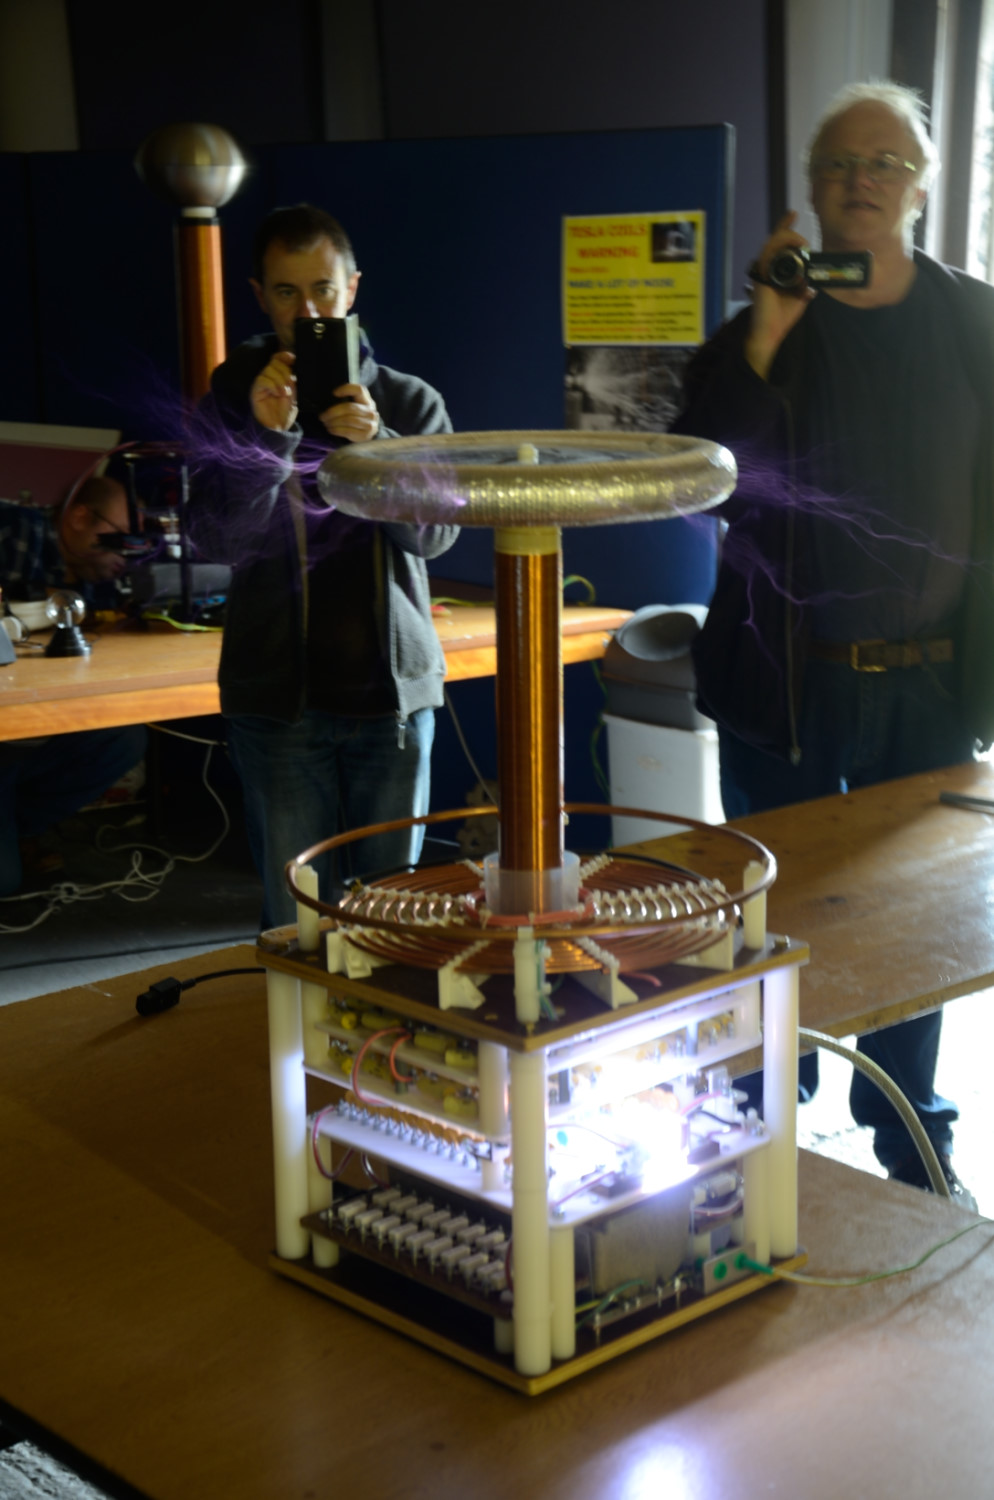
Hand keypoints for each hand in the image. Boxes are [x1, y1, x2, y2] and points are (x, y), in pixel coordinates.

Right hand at [250, 350, 297, 430]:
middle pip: (274, 363)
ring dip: (280, 380)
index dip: (284, 356)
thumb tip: (293, 362)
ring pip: (269, 370)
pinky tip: (277, 394)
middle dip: (285, 372)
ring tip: (284, 393)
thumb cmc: (286, 412)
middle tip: (290, 386)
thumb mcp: (294, 393)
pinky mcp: (255, 391)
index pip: (278, 359)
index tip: (293, 359)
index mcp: (278, 376)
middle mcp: (269, 377)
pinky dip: (272, 385)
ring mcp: (261, 383)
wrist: (278, 427)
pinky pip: (262, 380)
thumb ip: (293, 378)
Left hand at [319, 383, 379, 443]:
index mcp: (367, 400)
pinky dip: (336, 430)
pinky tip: (331, 429)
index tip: (334, 393)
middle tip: (322, 416)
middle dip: (332, 412)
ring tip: (326, 423)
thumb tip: (330, 399)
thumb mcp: (355, 407)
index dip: (346, 389)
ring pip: (347, 420)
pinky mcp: (365, 435)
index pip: (359, 390)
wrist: (367, 433)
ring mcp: (369, 424)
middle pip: (349, 408)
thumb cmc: (357, 418)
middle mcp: (370, 411)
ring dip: (333, 422)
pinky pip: (347, 431)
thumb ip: (346, 401)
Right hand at [745, 212, 815, 380]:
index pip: (779, 244)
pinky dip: (781, 247)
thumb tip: (816, 274)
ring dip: (789, 238)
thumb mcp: (801, 295)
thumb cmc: (783, 317)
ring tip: (802, 244)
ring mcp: (763, 269)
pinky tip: (795, 249)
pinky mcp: (761, 274)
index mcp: (776, 271)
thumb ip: (806, 282)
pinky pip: (769, 252)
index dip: (784, 227)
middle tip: (805, 243)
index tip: (793, 214)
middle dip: (791, 234)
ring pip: (773, 241)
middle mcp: (767, 267)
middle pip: (776, 239)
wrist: (771, 332)